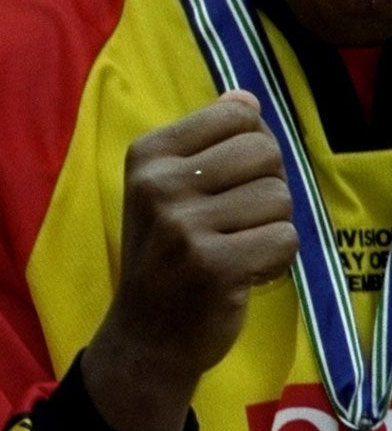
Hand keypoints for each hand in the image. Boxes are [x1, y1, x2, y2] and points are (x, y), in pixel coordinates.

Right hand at [84, 92, 297, 430]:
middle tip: (236, 219)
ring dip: (270, 227)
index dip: (252, 147)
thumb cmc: (164, 254)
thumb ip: (206, 141)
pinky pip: (285, 238)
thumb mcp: (166, 188)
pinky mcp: (213, 263)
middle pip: (265, 153)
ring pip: (280, 198)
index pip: (237, 115)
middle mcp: (159, 182)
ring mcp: (183, 224)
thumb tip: (245, 98)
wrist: (146, 333)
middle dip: (266, 187)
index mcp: (147, 153)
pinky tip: (243, 271)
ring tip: (236, 246)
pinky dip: (275, 259)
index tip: (228, 180)